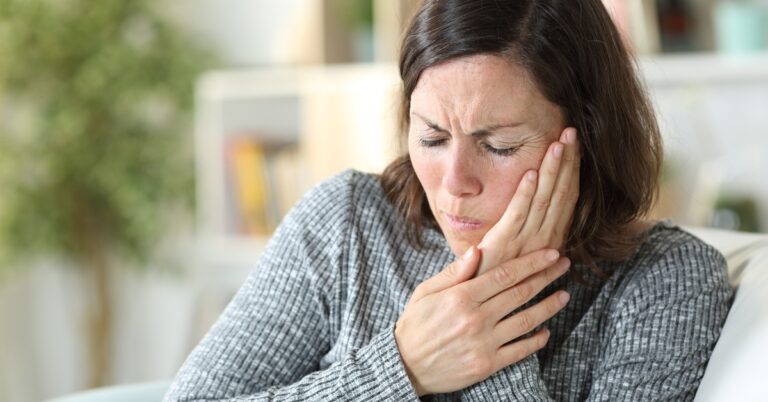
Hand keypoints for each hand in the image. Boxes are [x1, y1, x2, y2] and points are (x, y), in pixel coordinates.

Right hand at [395, 247, 570, 395]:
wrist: (405, 365)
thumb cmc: (415, 324)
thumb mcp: (426, 292)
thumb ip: (453, 272)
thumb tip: (477, 250)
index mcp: (461, 296)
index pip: (505, 274)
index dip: (532, 263)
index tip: (551, 253)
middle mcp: (476, 318)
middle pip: (520, 293)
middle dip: (546, 277)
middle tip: (564, 266)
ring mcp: (483, 342)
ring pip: (526, 320)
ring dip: (549, 306)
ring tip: (564, 295)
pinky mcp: (487, 364)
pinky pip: (519, 351)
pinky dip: (536, 340)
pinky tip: (546, 331)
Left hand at [477, 128, 579, 274]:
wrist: (477, 303)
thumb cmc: (496, 275)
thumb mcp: (520, 251)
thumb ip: (532, 232)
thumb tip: (549, 218)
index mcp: (550, 239)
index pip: (566, 198)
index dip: (572, 170)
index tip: (576, 145)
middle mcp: (544, 239)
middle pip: (560, 194)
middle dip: (567, 162)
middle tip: (572, 132)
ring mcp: (524, 242)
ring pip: (543, 200)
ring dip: (551, 171)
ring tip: (558, 144)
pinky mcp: (503, 244)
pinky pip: (517, 214)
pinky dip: (524, 193)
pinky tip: (530, 173)